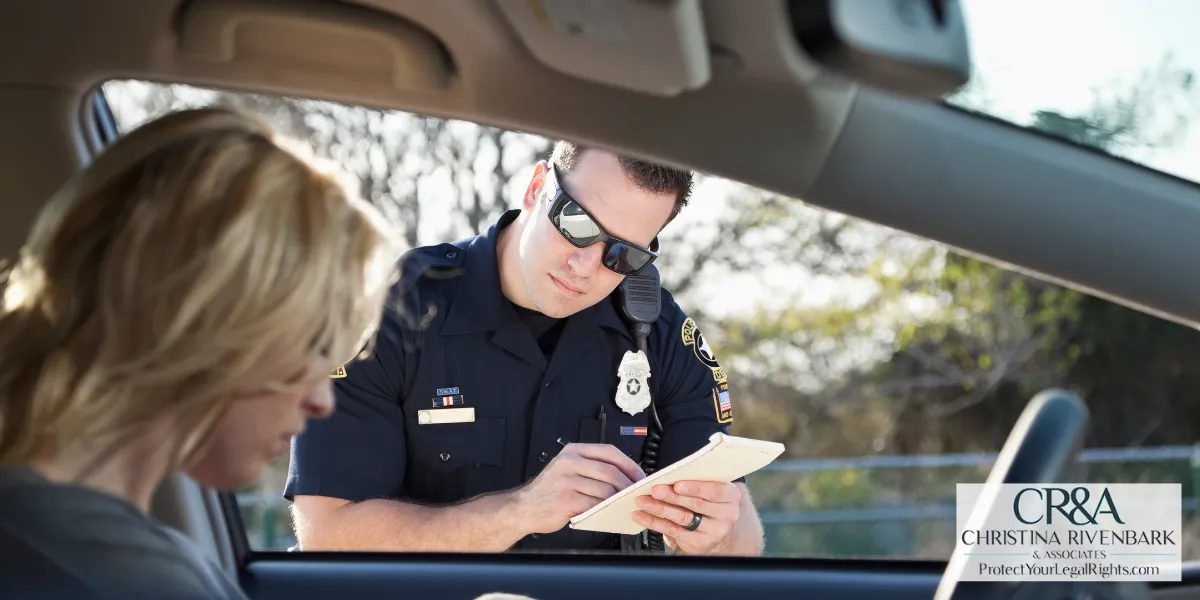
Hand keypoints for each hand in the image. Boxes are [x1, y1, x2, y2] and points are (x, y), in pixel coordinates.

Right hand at [514, 443, 645, 534]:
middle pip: (610, 471)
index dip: (629, 464)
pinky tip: (608, 512)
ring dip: (618, 499)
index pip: (609, 452)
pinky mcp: (567, 500)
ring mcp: (567, 481)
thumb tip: (625, 474)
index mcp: (572, 451)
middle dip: (627, 484)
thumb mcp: (567, 469)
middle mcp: (569, 463)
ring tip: (623, 504)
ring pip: (605, 489)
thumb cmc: (549, 491)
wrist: (524, 507)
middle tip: (635, 493)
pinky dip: (606, 509)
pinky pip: (595, 504)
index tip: (639, 475)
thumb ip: (591, 467)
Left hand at [632, 480, 741, 554]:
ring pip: (683, 518)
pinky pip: (673, 531)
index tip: (677, 484)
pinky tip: (642, 516)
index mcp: (731, 496)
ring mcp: (713, 531)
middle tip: (654, 490)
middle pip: (696, 504)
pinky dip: (654, 522)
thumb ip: (699, 481)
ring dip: (659, 508)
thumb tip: (670, 474)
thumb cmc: (710, 502)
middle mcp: (726, 515)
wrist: (717, 529)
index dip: (695, 487)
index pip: (715, 491)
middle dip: (672, 496)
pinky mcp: (699, 543)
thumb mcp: (712, 489)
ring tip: (643, 501)